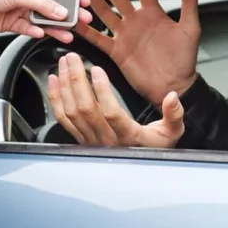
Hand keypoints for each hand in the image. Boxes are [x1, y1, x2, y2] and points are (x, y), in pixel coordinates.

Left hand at [0, 0, 91, 42]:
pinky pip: (29, 29)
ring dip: (55, 27)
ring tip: (68, 34)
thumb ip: (41, 3)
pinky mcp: (13, 22)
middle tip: (83, 19)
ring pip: (43, 19)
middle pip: (53, 4)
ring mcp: (20, 9)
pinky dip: (36, 32)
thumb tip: (60, 11)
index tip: (84, 0)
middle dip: (68, 13)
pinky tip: (42, 34)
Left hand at [48, 53, 183, 147]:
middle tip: (72, 57)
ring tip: (63, 64)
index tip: (96, 70)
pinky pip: (63, 119)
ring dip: (65, 86)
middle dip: (75, 80)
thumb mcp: (172, 132)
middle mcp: (106, 140)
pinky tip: (53, 81)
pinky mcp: (80, 138)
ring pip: (72, 113)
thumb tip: (172, 97)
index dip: (101, 91)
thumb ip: (174, 114)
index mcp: (128, 136)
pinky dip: (55, 99)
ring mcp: (90, 140)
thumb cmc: (155, 147)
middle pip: (85, 110)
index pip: (111, 113)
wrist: (140, 169)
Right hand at [75, 0, 200, 107]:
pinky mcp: (116, 51)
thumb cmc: (184, 61)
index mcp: (153, 14)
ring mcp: (124, 35)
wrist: (174, 86)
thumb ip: (189, 3)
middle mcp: (136, 21)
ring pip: (104, 11)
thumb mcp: (190, 29)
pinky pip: (98, 37)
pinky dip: (86, 29)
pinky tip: (76, 19)